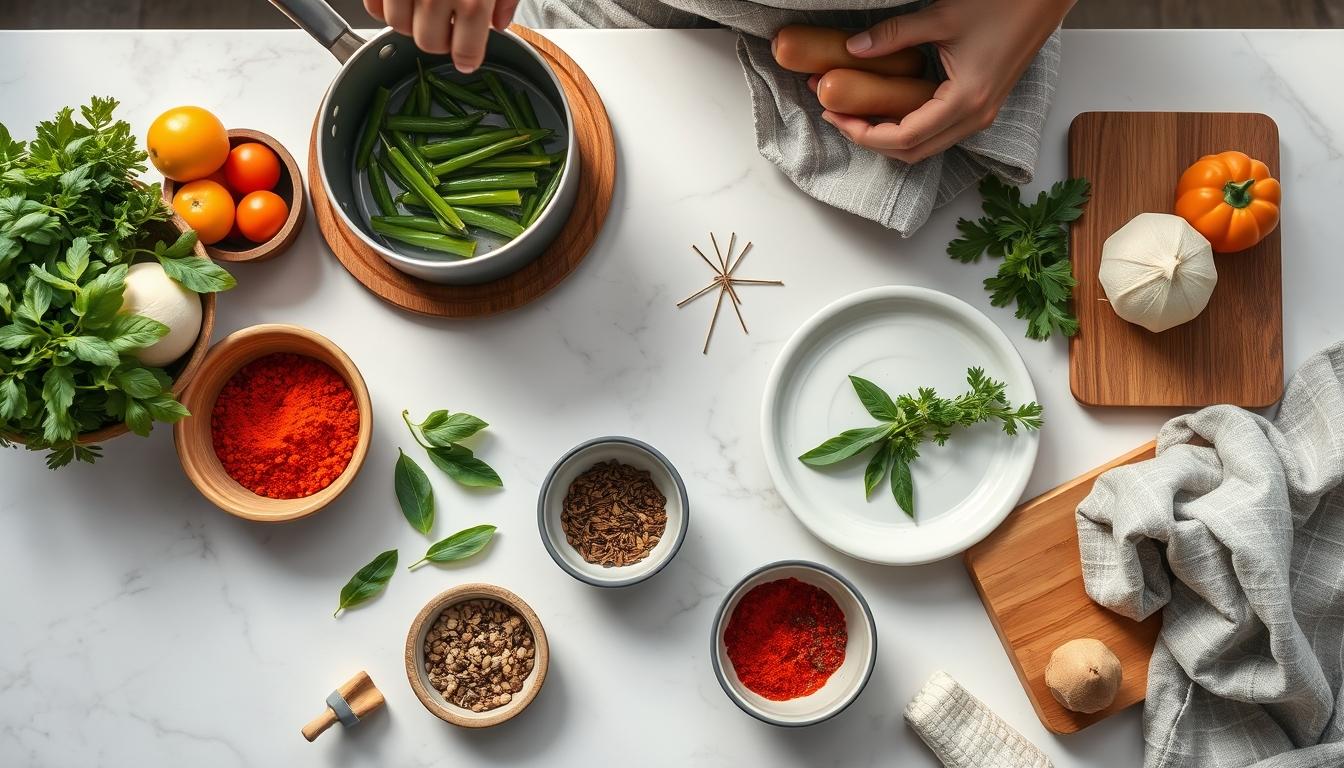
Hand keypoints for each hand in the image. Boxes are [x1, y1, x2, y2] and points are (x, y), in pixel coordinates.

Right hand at [364, 0, 520, 72]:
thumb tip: (501, 23)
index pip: (466, 50)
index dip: (467, 59)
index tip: (466, 61)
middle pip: (429, 43)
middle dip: (439, 40)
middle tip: (447, 25)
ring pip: (398, 27)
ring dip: (411, 22)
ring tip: (423, 7)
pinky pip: (374, 8)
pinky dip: (385, 7)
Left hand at [823, 0, 1074, 163]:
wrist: (1044, 0)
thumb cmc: (1004, 6)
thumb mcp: (941, 17)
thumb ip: (893, 35)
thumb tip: (853, 49)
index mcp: (966, 102)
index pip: (903, 139)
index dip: (863, 133)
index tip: (835, 115)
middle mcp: (975, 118)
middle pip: (912, 153)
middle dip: (870, 140)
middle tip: (837, 116)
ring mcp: (981, 116)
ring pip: (925, 147)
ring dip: (887, 137)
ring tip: (855, 113)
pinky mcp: (981, 107)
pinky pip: (938, 132)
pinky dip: (907, 128)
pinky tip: (885, 108)